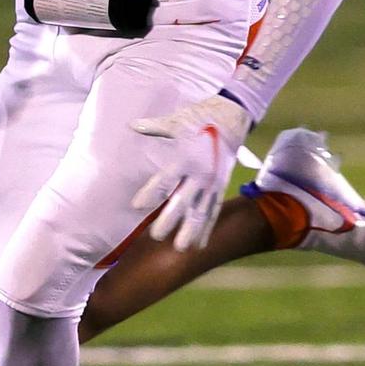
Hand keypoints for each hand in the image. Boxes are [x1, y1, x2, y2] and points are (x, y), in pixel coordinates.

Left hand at [130, 94, 252, 250]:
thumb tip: (131, 125)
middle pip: (183, 200)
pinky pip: (213, 211)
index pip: (165, 179)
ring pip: (202, 211)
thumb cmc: (200, 118)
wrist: (232, 117)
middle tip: (156, 235)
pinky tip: (199, 245)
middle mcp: (200, 173)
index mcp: (186, 157)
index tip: (136, 206)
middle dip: (170, 219)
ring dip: (191, 230)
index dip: (151, 193)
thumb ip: (154, 127)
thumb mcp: (177, 121)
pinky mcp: (221, 186)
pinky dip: (207, 228)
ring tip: (181, 248)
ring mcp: (213, 182)